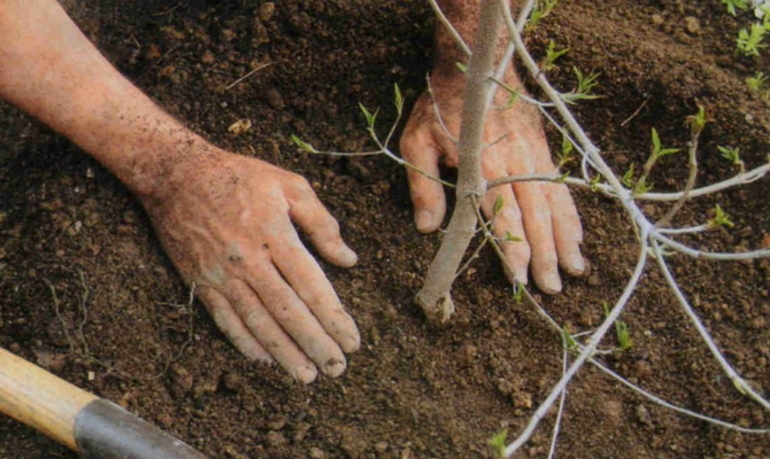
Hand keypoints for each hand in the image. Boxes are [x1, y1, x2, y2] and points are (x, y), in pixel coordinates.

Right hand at [141, 147, 359, 382]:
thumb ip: (322, 223)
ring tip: (306, 375)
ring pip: (257, 322)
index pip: (311, 285)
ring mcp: (222, 274)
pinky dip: (245, 342)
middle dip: (315, 343)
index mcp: (275, 234)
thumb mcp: (289, 184)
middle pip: (287, 311)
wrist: (177, 174)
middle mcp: (249, 259)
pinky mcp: (200, 281)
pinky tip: (265, 358)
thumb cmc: (240, 176)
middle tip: (337, 368)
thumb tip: (348, 259)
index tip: (352, 340)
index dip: (333, 316)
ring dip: (284, 352)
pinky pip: (224, 319)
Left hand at [399, 72, 584, 293]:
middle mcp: (516, 162)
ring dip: (566, 239)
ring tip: (576, 270)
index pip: (503, 213)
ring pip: (555, 203)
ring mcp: (534, 155)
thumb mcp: (418, 142)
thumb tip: (428, 229)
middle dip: (545, 254)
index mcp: (484, 164)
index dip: (512, 246)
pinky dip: (571, 215)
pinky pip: (561, 187)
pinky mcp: (544, 150)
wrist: (479, 65)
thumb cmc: (442, 107)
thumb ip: (423, 186)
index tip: (519, 276)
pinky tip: (577, 237)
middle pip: (536, 214)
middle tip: (551, 287)